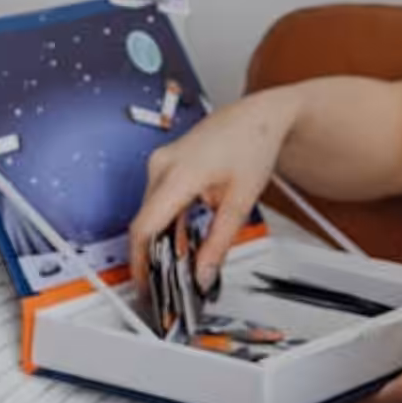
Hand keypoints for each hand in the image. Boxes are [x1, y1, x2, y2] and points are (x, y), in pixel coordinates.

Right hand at [129, 88, 299, 287]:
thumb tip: (204, 273)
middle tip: (169, 285)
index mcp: (178, 173)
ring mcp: (160, 163)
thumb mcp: (240, 201)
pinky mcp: (165, 165)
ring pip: (150, 214)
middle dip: (153, 257)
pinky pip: (157, 202)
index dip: (141, 262)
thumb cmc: (252, 143)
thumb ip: (219, 243)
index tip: (147, 286)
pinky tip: (181, 242)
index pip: (145, 227)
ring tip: (179, 267)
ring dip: (161, 241)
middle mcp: (161, 165)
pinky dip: (167, 224)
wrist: (259, 117)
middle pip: (145, 223)